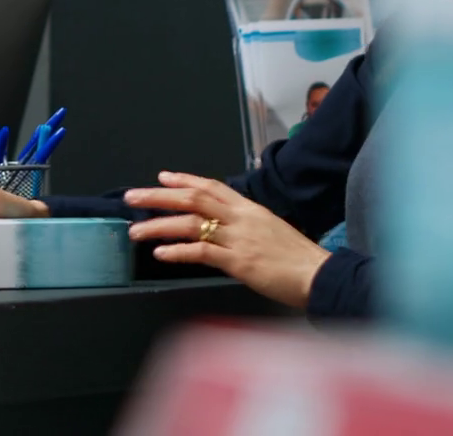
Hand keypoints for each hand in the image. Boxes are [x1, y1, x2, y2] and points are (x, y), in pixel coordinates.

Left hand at [124, 171, 329, 308]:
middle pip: (193, 198)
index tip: (162, 176)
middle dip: (159, 196)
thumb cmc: (298, 258)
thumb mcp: (271, 230)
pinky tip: (161, 253)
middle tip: (132, 197)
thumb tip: (222, 227)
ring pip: (190, 224)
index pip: (212, 186)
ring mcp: (239, 238)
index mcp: (250, 208)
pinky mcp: (239, 262)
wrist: (320, 276)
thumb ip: (245, 225)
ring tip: (135, 231)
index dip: (184, 180)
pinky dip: (178, 252)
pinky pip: (202, 252)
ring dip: (159, 225)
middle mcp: (241, 218)